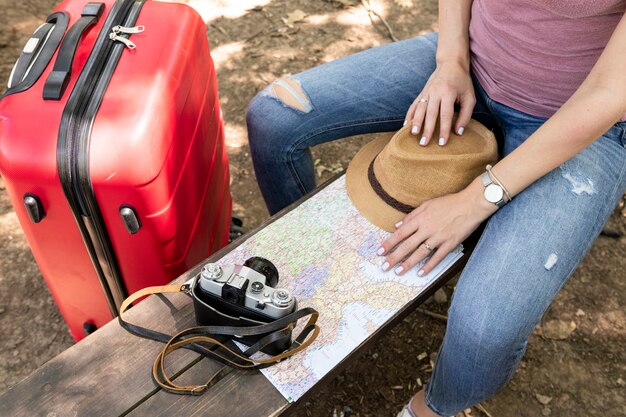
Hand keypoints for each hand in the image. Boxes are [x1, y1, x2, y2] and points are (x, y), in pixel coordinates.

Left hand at [378, 179, 495, 275]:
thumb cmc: (449, 202)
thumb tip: (397, 225)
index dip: (389, 243)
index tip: (380, 252)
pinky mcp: (450, 243)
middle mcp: (427, 229)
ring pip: (420, 253)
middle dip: (394, 257)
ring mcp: (439, 237)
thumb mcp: (427, 204)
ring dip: (408, 264)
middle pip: (407, 246)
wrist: (471, 204)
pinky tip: (421, 273)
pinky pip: (437, 257)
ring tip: (398, 272)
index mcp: (420, 219)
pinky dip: (429, 266)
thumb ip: (412, 215)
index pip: (400, 233)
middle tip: (384, 267)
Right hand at [405, 60, 475, 145]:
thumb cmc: (462, 82)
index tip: (442, 143)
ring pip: (419, 109)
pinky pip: (414, 105)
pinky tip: (406, 125)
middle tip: (424, 143)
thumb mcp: (470, 97)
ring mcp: (427, 92)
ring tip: (413, 134)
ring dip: (416, 123)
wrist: (450, 63)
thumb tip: (458, 132)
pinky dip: (409, 115)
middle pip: (430, 114)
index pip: (445, 115)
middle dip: (427, 130)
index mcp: (448, 93)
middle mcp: (435, 92)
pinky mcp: (422, 92)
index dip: (444, 130)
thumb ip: (466, 114)